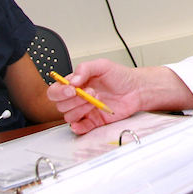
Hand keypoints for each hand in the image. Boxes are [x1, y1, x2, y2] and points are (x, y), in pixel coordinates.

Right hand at [45, 60, 192, 133]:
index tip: (72, 89)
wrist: (136, 89)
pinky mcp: (93, 121)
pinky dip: (78, 128)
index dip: (59, 92)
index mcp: (76, 84)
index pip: (55, 91)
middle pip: (60, 105)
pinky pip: (80, 128)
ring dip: (80, 110)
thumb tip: (72, 81)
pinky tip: (82, 123)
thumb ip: (85, 69)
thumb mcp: (102, 65)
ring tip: (95, 101)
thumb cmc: (120, 76)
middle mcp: (78, 98)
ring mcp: (85, 111)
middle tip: (90, 93)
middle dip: (73, 100)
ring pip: (69, 116)